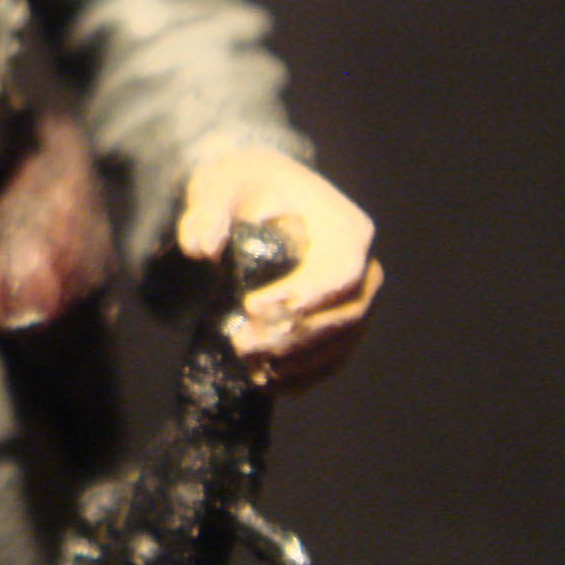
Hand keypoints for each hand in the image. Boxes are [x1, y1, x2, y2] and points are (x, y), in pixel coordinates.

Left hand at [177, 144, 382, 393]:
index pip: (340, 271)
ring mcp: (356, 298)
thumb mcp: (219, 183)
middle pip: (346, 313)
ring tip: (250, 369)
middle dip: (295, 337)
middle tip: (241, 345)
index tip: (252, 308)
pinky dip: (304, 375)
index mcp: (345, 227)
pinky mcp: (340, 321)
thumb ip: (207, 209)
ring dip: (299, 363)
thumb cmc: (242, 186)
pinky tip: (266, 382)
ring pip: (343, 342)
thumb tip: (201, 247)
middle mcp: (363, 265)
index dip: (305, 296)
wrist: (257, 195)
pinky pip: (334, 357)